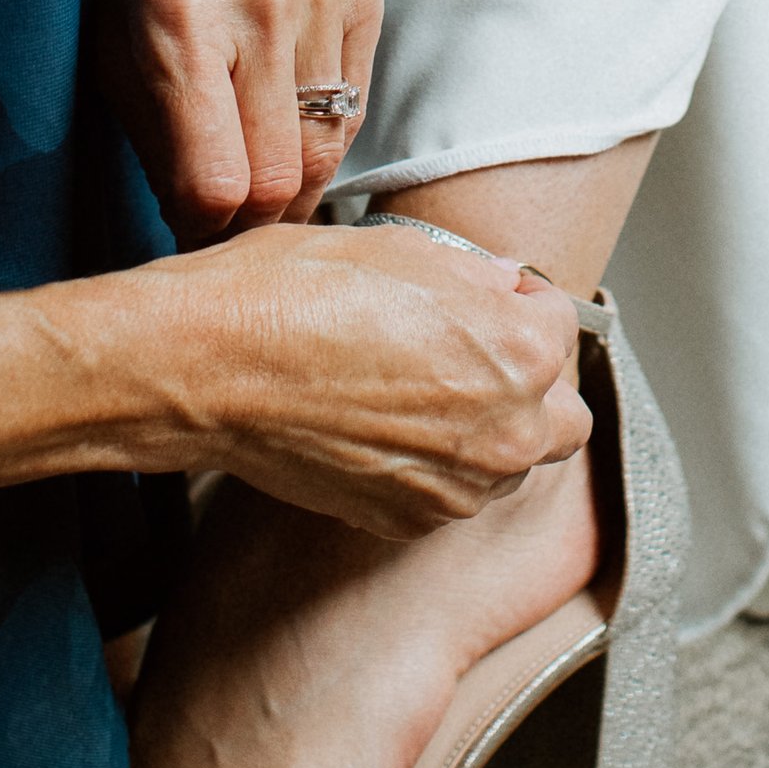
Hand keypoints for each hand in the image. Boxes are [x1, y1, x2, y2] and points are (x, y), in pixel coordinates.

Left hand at [94, 0, 382, 242]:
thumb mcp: (112, 40)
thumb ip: (156, 138)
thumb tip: (197, 226)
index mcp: (179, 18)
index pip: (217, 182)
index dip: (202, 232)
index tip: (189, 237)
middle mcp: (261, 2)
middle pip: (281, 178)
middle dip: (252, 223)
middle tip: (227, 225)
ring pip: (327, 148)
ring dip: (291, 182)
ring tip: (258, 181)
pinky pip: (355, 100)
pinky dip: (321, 127)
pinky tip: (286, 118)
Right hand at [126, 219, 591, 533]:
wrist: (209, 367)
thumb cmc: (290, 296)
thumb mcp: (399, 248)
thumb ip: (472, 275)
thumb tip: (498, 286)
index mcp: (518, 352)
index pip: (559, 322)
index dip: (515, 301)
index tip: (480, 298)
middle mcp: (505, 432)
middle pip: (559, 412)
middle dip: (526, 380)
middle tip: (468, 351)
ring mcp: (457, 487)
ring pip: (510, 463)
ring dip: (487, 430)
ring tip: (419, 391)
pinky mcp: (406, 520)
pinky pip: (452, 494)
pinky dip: (435, 467)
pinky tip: (384, 428)